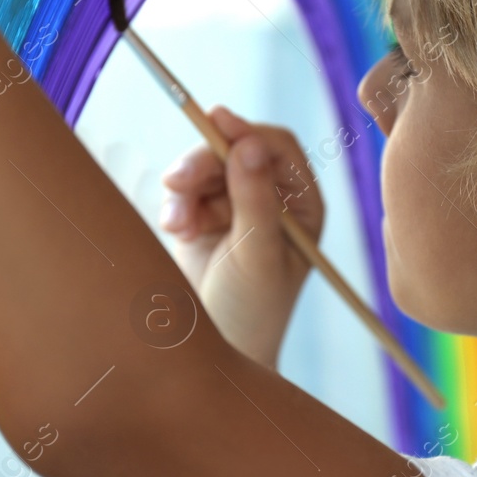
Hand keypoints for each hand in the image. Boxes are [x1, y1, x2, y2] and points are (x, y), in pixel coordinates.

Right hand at [158, 107, 323, 369]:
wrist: (215, 354)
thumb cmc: (252, 310)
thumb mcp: (256, 254)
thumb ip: (254, 200)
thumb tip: (249, 143)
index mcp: (302, 204)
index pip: (278, 148)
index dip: (247, 131)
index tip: (214, 122)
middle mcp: (272, 199)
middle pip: (235, 151)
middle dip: (204, 162)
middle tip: (175, 181)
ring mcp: (235, 207)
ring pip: (204, 168)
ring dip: (185, 189)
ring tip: (177, 226)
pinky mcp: (202, 218)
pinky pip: (184, 191)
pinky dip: (176, 205)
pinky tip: (175, 231)